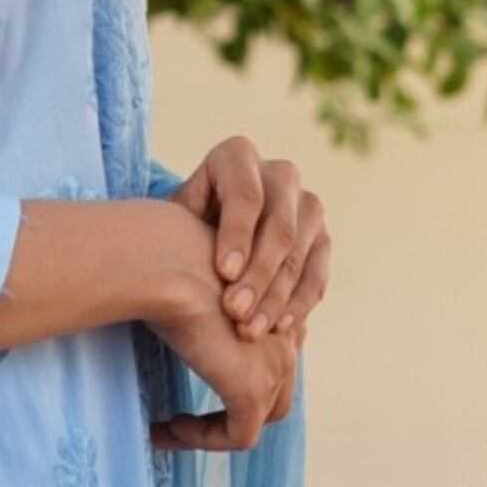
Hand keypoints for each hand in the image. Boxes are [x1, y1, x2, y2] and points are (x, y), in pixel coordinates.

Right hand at [144, 208, 300, 451]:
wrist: (169, 262)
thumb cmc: (168, 257)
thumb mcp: (192, 275)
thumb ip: (199, 296)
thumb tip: (173, 303)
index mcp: (277, 301)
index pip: (274, 348)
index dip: (237, 369)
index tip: (197, 370)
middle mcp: (285, 334)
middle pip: (276, 390)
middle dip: (236, 407)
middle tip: (189, 414)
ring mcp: (273, 365)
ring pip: (259, 417)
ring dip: (217, 429)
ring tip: (175, 425)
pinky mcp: (251, 390)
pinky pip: (238, 437)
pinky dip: (203, 439)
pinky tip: (167, 427)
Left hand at [166, 133, 330, 348]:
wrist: (207, 236)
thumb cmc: (180, 224)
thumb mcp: (172, 219)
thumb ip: (175, 228)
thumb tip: (165, 251)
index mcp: (236, 156)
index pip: (246, 194)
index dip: (238, 234)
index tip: (223, 274)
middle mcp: (279, 173)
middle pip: (279, 226)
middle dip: (258, 274)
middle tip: (235, 312)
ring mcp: (306, 205)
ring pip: (300, 252)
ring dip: (277, 296)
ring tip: (250, 329)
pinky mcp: (322, 239)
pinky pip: (317, 273)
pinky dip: (300, 302)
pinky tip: (280, 327)